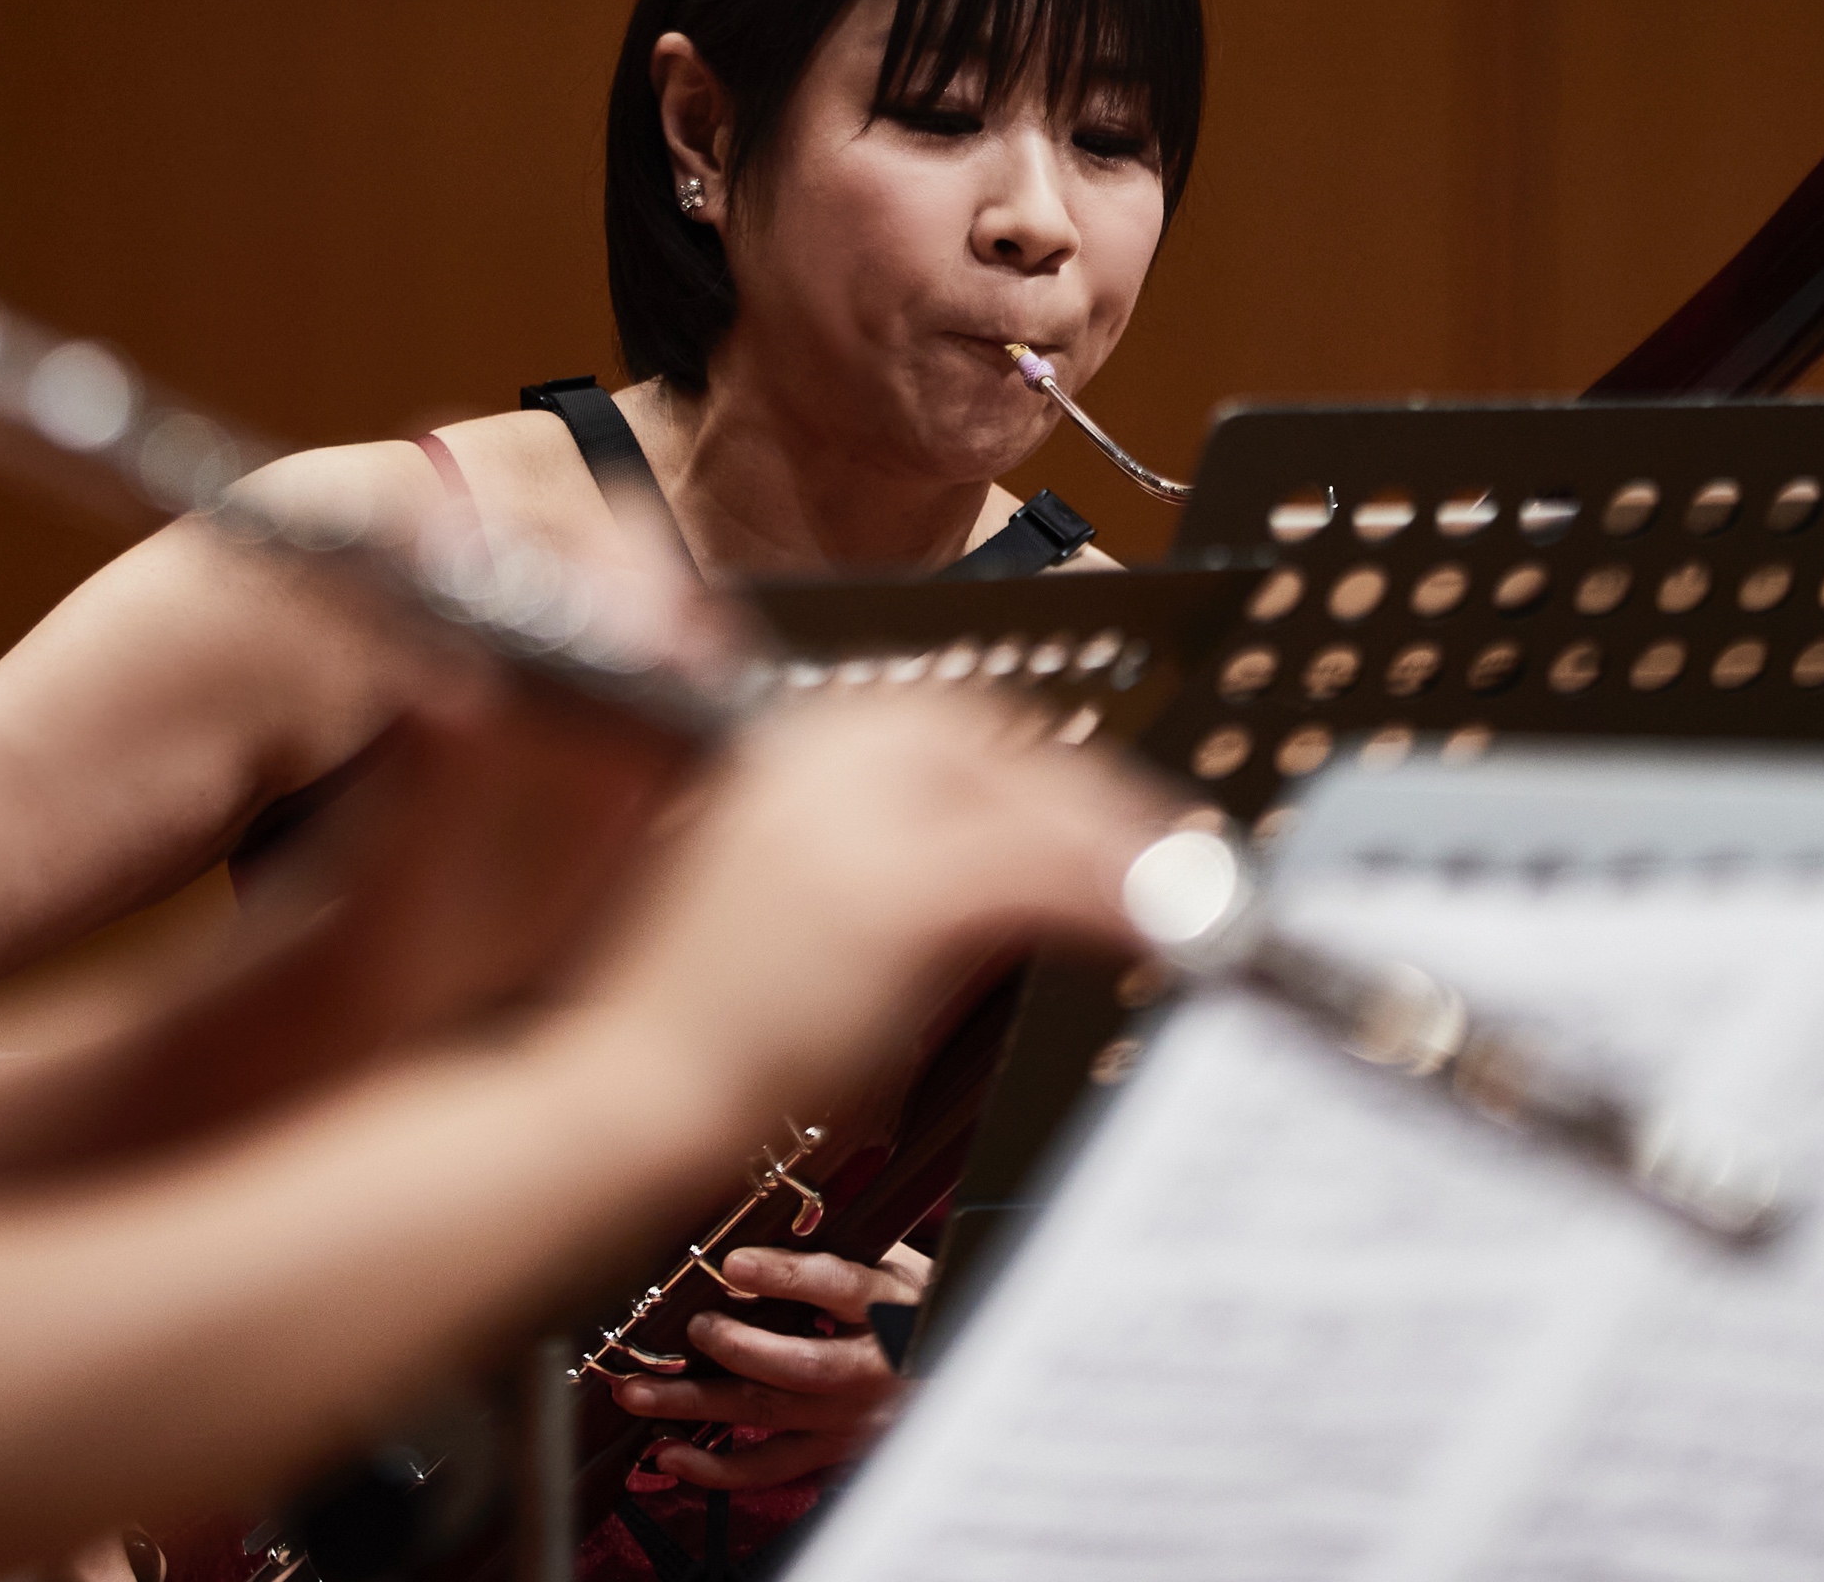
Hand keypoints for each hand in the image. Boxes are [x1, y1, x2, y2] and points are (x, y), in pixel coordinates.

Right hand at [570, 694, 1160, 1142]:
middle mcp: (820, 752)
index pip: (957, 729)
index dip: (1048, 775)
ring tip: (1197, 897)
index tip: (1112, 820)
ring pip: (1039, 808)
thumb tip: (1003, 863)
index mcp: (790, 743)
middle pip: (1009, 751)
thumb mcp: (790, 901)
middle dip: (1101, 804)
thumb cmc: (700, 1025)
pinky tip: (1167, 928)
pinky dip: (1119, 895)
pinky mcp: (893, 892)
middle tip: (1178, 861)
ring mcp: (855, 815)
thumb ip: (876, 854)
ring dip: (1130, 851)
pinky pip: (1041, 875)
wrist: (626, 1093)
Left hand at [607, 1245, 931, 1488]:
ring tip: (638, 1395)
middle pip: (797, 1365)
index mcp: (890, 1308)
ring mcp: (847, 1419)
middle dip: (734, 1347)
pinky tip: (669, 1455)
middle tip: (689, 1328)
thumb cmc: (921, 1312)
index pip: (839, 1289)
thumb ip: (845, 1250)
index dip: (785, 1276)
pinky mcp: (830, 1453)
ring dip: (697, 1405)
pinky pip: (769, 1469)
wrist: (968, 1379)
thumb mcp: (901, 1267)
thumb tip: (773, 1219)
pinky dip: (716, 1469)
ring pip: (768, 1416)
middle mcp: (868, 1370)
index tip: (733, 1263)